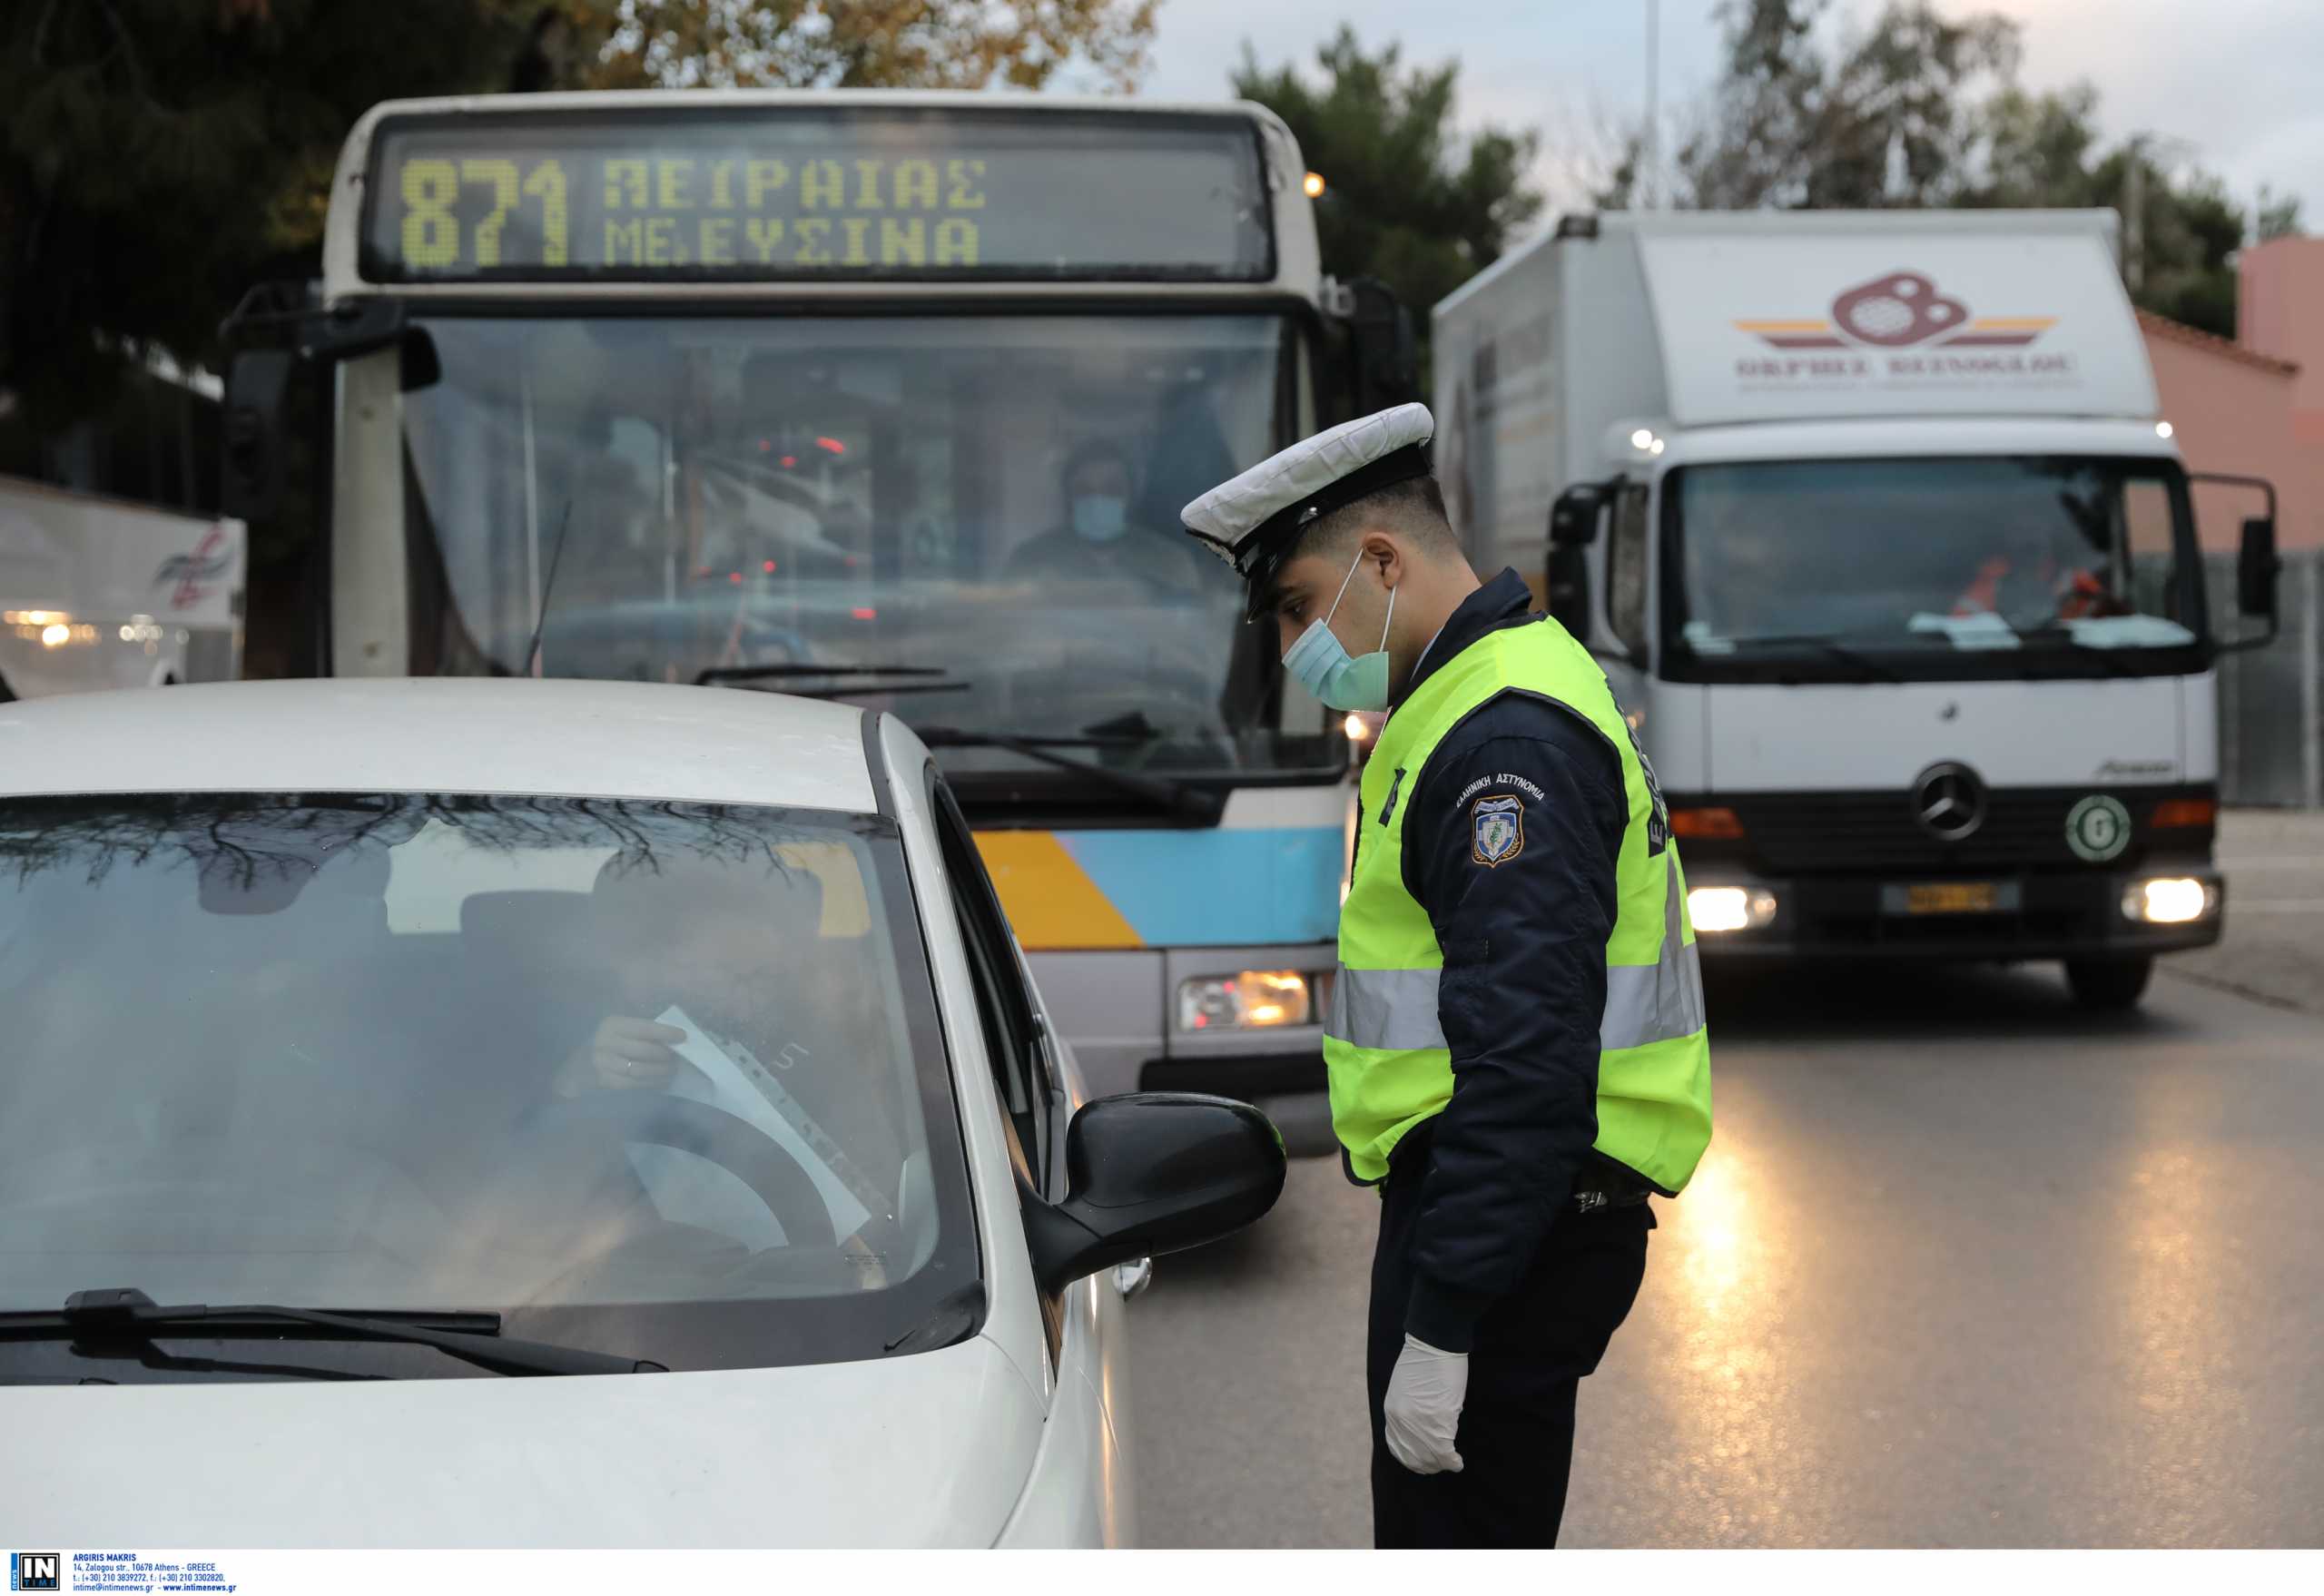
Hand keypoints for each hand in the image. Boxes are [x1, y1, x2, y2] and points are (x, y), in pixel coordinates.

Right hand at [557, 1016, 686, 1096]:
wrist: (577, 1066)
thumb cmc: (607, 1044)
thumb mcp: (619, 1031)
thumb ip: (641, 1032)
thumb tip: (674, 1037)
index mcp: (612, 1024)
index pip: (644, 1028)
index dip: (666, 1032)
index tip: (683, 1036)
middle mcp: (605, 1042)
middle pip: (645, 1050)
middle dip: (666, 1055)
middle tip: (677, 1058)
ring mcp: (602, 1063)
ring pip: (641, 1069)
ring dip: (661, 1071)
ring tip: (671, 1070)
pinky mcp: (604, 1081)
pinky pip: (634, 1084)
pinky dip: (651, 1083)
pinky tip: (660, 1081)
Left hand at [1383, 1334, 1468, 1474]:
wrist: (1435, 1342)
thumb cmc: (1425, 1359)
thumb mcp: (1405, 1388)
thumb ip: (1409, 1410)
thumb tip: (1424, 1429)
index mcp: (1392, 1411)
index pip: (1398, 1447)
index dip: (1412, 1459)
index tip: (1424, 1462)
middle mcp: (1402, 1420)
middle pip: (1413, 1456)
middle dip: (1428, 1465)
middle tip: (1441, 1466)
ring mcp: (1419, 1422)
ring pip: (1430, 1457)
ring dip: (1441, 1464)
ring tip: (1452, 1463)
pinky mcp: (1438, 1419)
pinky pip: (1444, 1450)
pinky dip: (1452, 1460)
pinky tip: (1458, 1462)